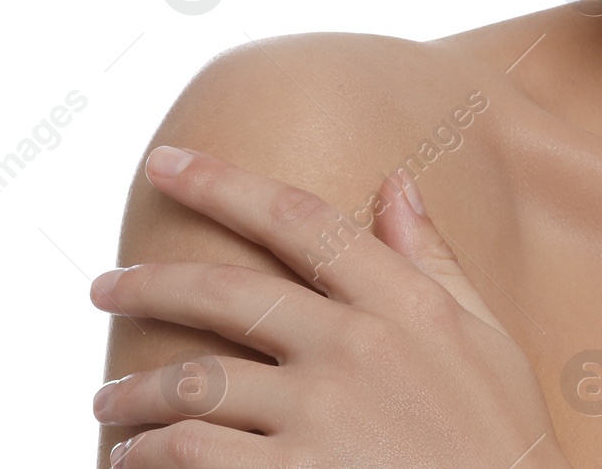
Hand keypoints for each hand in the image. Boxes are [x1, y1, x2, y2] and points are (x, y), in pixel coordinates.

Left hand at [90, 145, 570, 468]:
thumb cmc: (498, 436)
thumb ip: (431, 260)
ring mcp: (320, 416)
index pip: (301, 221)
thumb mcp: (483, 337)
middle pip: (227, 292)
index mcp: (403, 302)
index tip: (169, 162)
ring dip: (133, 392)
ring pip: (193, 383)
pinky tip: (134, 456)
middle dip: (149, 282)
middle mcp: (355, 347)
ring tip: (109, 401)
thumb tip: (396, 181)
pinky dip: (148, 453)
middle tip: (103, 287)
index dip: (225, 183)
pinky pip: (191, 454)